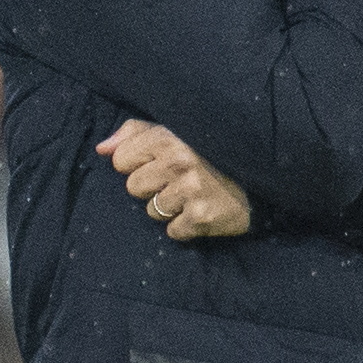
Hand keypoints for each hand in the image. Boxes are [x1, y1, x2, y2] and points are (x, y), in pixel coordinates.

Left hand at [103, 119, 254, 243]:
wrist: (261, 179)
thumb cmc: (210, 153)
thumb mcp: (174, 131)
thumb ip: (134, 134)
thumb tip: (101, 149)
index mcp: (169, 138)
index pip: (121, 160)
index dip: (136, 164)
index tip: (158, 163)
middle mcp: (179, 162)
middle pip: (133, 187)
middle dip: (151, 187)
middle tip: (179, 181)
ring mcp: (190, 191)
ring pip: (151, 211)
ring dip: (169, 208)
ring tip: (192, 196)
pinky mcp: (201, 217)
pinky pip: (172, 231)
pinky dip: (185, 226)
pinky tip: (201, 211)